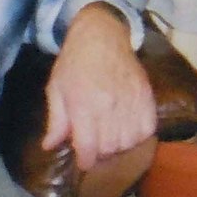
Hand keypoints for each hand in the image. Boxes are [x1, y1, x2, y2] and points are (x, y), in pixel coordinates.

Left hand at [43, 4, 155, 170]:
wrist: (101, 35)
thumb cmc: (74, 62)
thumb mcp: (56, 89)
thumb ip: (55, 121)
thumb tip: (49, 146)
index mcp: (83, 104)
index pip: (88, 147)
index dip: (85, 161)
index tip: (83, 161)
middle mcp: (109, 105)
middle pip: (109, 148)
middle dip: (99, 152)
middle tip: (94, 144)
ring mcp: (131, 101)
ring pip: (128, 142)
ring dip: (118, 145)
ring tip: (109, 136)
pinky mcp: (146, 96)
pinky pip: (147, 129)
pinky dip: (137, 135)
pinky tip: (126, 128)